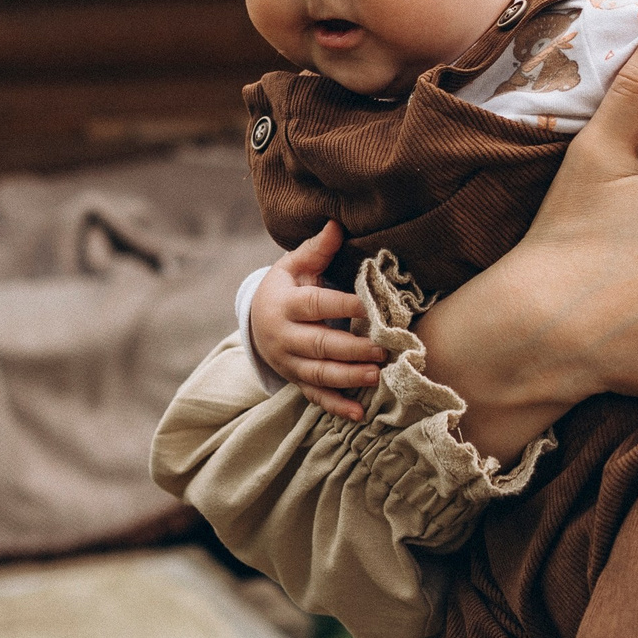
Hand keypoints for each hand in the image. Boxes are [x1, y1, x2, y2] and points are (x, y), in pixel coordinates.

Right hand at [248, 221, 382, 420]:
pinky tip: (360, 413)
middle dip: (351, 349)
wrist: (255, 320)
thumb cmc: (285, 287)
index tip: (370, 307)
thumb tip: (336, 224)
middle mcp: (284, 337)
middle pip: (318, 344)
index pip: (315, 305)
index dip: (342, 306)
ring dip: (348, 378)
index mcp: (284, 304)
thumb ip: (316, 249)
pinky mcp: (296, 380)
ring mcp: (289, 362)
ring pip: (318, 374)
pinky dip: (336, 407)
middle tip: (382, 349)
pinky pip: (315, 397)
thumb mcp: (293, 266)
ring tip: (376, 376)